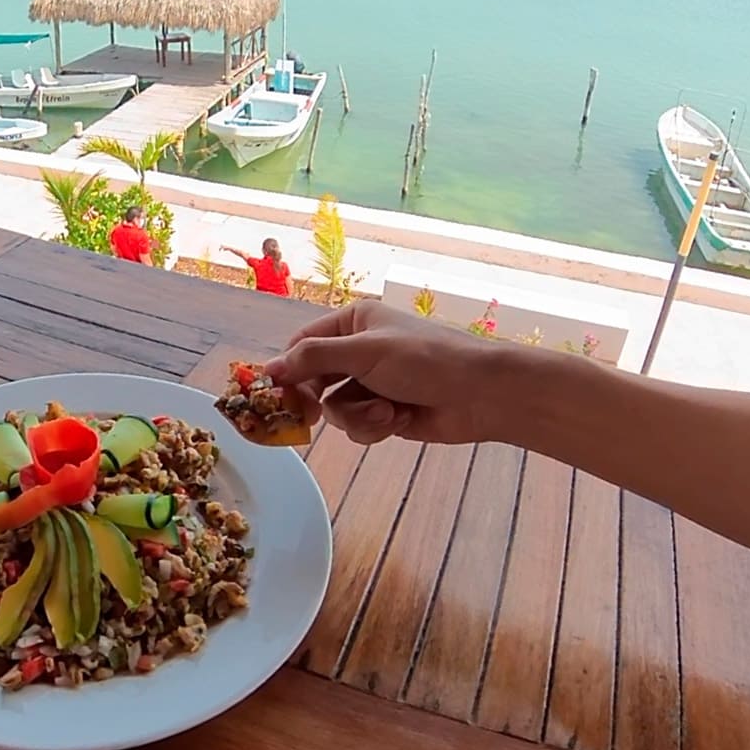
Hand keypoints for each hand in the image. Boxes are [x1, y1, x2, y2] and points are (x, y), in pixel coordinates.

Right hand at [265, 302, 517, 444]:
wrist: (481, 395)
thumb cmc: (426, 360)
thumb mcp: (364, 352)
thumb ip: (313, 358)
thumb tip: (268, 368)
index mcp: (354, 322)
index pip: (302, 344)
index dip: (287, 370)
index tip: (275, 395)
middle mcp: (359, 351)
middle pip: (314, 381)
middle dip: (321, 400)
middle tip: (311, 418)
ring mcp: (372, 384)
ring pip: (336, 409)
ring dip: (357, 416)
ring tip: (386, 413)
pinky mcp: (385, 413)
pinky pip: (358, 427)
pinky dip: (374, 427)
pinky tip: (398, 420)